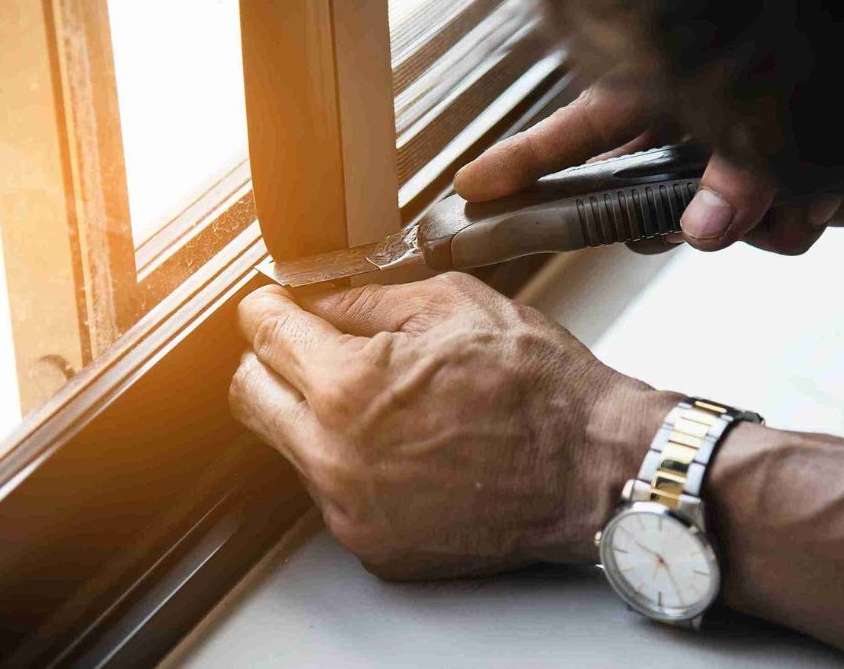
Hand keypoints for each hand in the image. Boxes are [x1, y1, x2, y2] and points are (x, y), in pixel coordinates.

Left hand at [230, 273, 676, 578]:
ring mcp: (352, 511)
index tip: (275, 305)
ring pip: (293, 448)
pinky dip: (356, 466)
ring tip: (388, 403)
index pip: (262, 334)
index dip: (268, 307)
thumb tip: (319, 298)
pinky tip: (408, 448)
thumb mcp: (454, 305)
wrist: (593, 470)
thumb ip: (367, 298)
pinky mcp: (375, 546)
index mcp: (348, 388)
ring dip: (318, 417)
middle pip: (250, 397)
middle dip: (271, 361)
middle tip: (308, 347)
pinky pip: (336, 494)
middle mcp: (335, 458)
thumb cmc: (540, 389)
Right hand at [454, 79, 843, 255]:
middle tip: (707, 214)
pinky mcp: (788, 186)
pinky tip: (841, 179)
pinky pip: (790, 230)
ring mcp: (739, 164)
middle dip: (683, 222)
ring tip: (813, 178)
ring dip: (777, 214)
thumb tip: (702, 230)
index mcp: (666, 97)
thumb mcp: (770, 111)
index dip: (518, 165)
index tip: (469, 188)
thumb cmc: (819, 51)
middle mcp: (694, 134)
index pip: (573, 136)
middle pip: (648, 208)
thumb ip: (736, 171)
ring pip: (730, 229)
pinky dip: (819, 208)